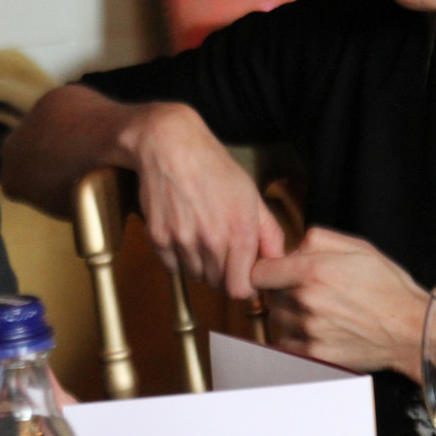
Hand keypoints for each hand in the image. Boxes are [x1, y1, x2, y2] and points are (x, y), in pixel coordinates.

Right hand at [125, 102, 286, 297]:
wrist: (171, 146)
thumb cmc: (214, 167)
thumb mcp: (251, 195)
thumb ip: (269, 233)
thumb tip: (276, 261)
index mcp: (240, 232)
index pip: (241, 289)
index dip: (244, 285)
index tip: (243, 274)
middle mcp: (211, 241)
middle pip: (218, 285)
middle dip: (223, 275)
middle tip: (221, 251)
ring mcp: (182, 241)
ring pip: (195, 276)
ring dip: (200, 265)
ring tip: (201, 236)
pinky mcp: (158, 238)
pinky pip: (172, 266)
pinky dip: (178, 257)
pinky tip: (183, 232)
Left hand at [250, 228, 429, 378]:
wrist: (412, 330)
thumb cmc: (388, 288)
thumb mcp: (358, 247)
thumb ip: (316, 239)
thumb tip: (290, 248)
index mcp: (314, 270)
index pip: (259, 272)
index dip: (266, 270)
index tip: (276, 273)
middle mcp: (307, 301)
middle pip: (269, 296)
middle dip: (283, 291)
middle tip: (309, 292)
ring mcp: (309, 330)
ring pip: (277, 320)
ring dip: (289, 316)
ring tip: (317, 312)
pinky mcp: (314, 355)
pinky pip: (286, 345)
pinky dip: (295, 339)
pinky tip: (317, 331)